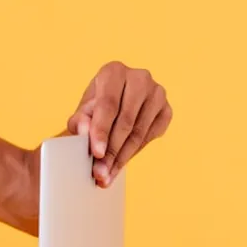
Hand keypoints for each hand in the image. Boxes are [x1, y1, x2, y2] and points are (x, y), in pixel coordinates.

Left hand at [67, 61, 171, 186]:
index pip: (108, 105)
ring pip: (139, 131)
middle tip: (100, 173)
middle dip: (112, 151)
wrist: (113, 108)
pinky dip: (135, 152)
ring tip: (107, 175)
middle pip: (125, 120)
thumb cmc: (94, 109)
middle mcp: (139, 77)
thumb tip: (84, 131)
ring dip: (122, 157)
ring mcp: (157, 93)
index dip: (101, 131)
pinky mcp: (167, 109)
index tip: (96, 153)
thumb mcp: (81, 112)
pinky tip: (121, 164)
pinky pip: (152, 136)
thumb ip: (79, 122)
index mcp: (113, 71)